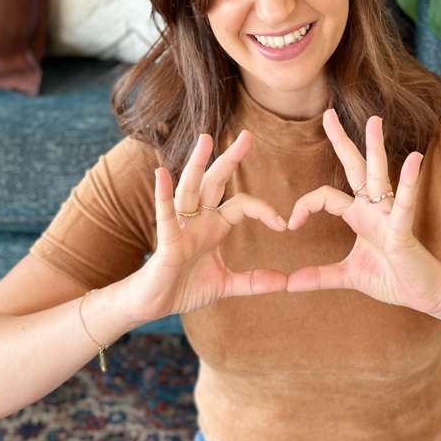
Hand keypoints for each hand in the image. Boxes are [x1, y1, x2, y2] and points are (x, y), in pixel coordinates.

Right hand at [125, 130, 287, 323]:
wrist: (154, 305)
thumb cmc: (184, 288)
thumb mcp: (225, 284)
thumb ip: (253, 282)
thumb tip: (285, 282)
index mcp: (214, 226)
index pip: (241, 205)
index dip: (263, 210)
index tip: (283, 225)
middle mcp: (198, 220)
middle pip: (215, 182)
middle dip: (230, 159)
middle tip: (247, 135)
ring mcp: (180, 227)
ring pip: (190, 189)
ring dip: (197, 163)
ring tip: (205, 138)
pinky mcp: (166, 242)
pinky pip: (164, 215)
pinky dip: (163, 195)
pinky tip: (161, 173)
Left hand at [286, 110, 440, 314]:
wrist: (423, 295)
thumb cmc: (392, 278)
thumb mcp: (348, 276)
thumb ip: (320, 276)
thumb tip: (289, 283)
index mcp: (358, 215)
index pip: (325, 197)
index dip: (305, 205)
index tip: (289, 224)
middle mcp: (373, 208)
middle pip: (354, 167)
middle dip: (341, 140)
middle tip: (328, 113)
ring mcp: (389, 215)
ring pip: (379, 175)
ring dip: (376, 147)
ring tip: (374, 120)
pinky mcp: (403, 229)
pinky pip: (404, 203)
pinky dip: (408, 182)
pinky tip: (414, 159)